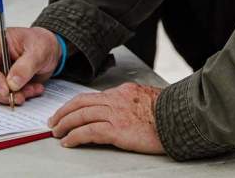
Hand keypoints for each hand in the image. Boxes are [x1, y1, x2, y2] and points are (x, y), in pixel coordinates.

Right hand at [0, 26, 59, 105]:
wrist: (49, 51)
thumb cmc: (41, 43)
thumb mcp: (38, 51)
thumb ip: (25, 66)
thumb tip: (12, 83)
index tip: (6, 90)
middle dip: (3, 92)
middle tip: (20, 97)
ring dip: (13, 96)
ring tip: (32, 91)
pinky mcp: (1, 81)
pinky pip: (4, 95)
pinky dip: (18, 96)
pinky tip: (32, 90)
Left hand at [49, 82, 164, 153]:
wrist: (181, 117)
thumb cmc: (170, 113)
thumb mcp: (148, 100)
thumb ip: (132, 103)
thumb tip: (123, 111)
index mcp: (123, 91)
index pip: (92, 96)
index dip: (75, 104)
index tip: (67, 111)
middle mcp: (116, 100)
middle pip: (81, 103)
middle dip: (64, 112)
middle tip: (54, 122)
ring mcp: (116, 114)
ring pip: (81, 116)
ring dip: (65, 124)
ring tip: (57, 133)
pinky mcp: (117, 130)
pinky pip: (89, 132)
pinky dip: (75, 136)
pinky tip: (68, 142)